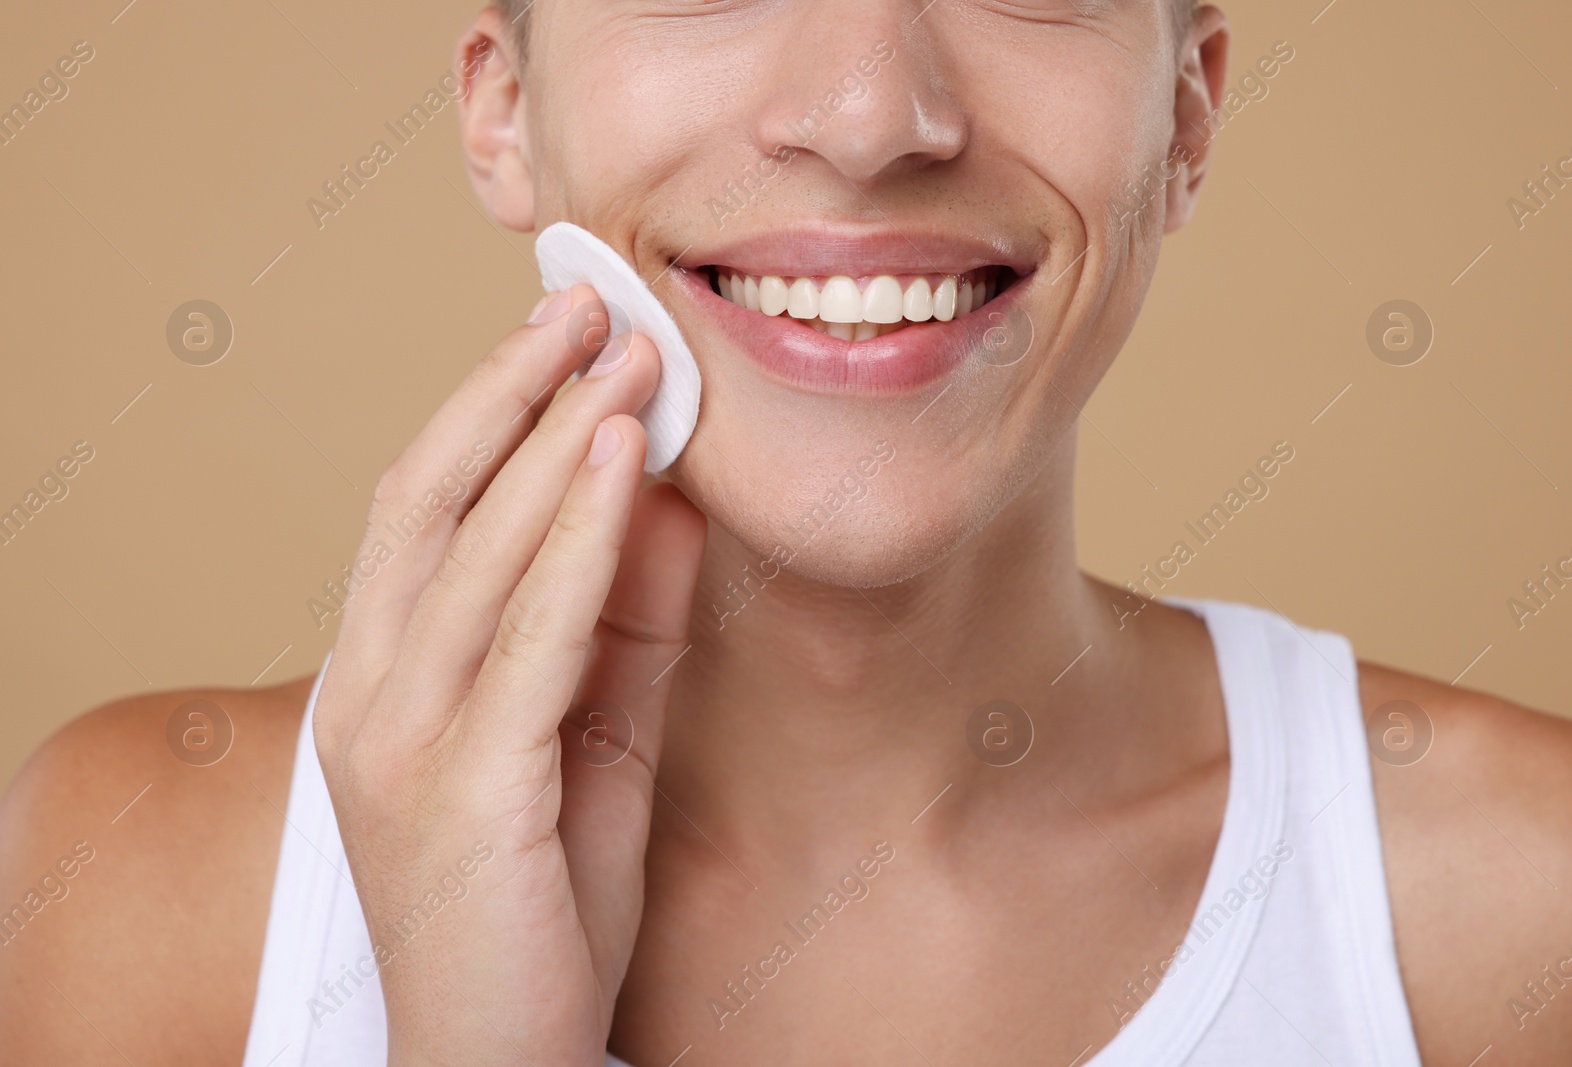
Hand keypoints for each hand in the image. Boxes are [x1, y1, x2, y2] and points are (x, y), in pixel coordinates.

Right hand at [312, 286, 705, 1065]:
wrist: (501, 1059)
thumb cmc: (538, 901)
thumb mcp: (590, 737)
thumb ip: (615, 623)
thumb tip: (662, 499)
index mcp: (380, 675)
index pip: (424, 508)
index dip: (490, 408)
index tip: (565, 334)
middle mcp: (369, 691)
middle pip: (429, 496)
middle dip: (510, 390)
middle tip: (588, 303)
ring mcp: (402, 737)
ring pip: (472, 544)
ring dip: (554, 435)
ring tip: (620, 351)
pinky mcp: (465, 784)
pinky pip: (530, 631)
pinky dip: (576, 534)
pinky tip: (621, 459)